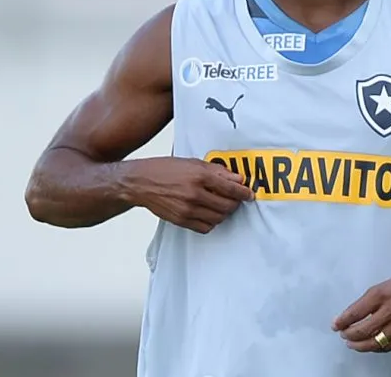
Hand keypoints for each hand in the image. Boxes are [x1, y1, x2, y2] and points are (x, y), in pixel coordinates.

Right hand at [123, 157, 254, 233]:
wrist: (140, 182)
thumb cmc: (165, 169)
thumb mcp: (193, 163)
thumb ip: (218, 171)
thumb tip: (238, 179)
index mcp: (200, 176)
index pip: (231, 189)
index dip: (244, 193)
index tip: (250, 195)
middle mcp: (195, 194)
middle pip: (228, 206)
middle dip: (235, 203)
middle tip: (235, 199)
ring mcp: (188, 209)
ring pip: (218, 218)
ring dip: (224, 213)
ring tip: (222, 205)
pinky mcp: (181, 220)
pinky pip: (205, 227)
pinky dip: (212, 222)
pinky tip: (209, 213)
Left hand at [332, 269, 390, 352]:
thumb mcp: (383, 286)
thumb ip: (367, 300)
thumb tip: (351, 314)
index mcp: (382, 294)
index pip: (355, 312)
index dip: (342, 321)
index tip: (336, 324)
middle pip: (363, 330)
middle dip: (349, 334)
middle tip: (343, 334)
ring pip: (374, 342)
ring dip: (359, 345)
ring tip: (352, 343)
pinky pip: (387, 346)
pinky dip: (375, 348)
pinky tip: (369, 346)